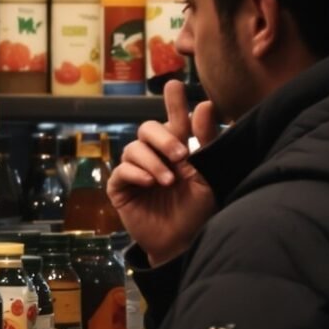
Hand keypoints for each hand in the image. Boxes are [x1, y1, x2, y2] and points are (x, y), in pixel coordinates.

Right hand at [107, 79, 219, 265]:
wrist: (182, 243)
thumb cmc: (197, 209)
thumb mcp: (207, 174)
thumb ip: (205, 141)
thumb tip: (205, 104)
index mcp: (176, 148)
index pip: (174, 118)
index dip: (173, 101)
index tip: (174, 85)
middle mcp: (153, 155)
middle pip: (147, 128)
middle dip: (163, 138)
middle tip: (181, 155)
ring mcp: (135, 171)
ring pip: (134, 148)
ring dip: (153, 162)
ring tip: (169, 181)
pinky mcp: (120, 188)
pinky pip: (122, 171)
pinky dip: (136, 173)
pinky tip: (150, 183)